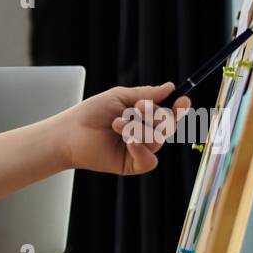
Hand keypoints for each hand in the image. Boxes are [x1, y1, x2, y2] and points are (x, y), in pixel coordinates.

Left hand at [57, 83, 191, 175]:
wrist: (70, 132)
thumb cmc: (91, 113)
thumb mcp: (120, 97)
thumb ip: (146, 94)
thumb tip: (170, 87)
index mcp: (144, 117)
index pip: (171, 114)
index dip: (180, 108)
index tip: (182, 99)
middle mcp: (145, 134)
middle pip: (168, 126)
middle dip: (155, 114)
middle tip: (137, 108)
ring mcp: (139, 150)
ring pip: (158, 140)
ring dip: (138, 128)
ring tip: (116, 123)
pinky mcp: (131, 165)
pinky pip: (149, 160)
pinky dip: (141, 149)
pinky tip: (128, 141)